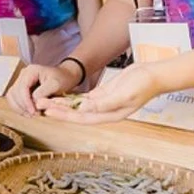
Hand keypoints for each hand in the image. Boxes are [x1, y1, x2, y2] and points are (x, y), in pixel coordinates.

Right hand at [6, 63, 83, 115]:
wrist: (64, 77)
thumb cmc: (62, 79)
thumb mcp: (56, 84)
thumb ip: (44, 92)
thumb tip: (34, 102)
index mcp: (31, 71)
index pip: (22, 87)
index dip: (25, 101)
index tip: (33, 111)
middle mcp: (23, 75)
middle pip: (14, 92)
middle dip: (23, 106)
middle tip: (34, 115)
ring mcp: (20, 81)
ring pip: (11, 96)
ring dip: (19, 107)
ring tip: (30, 115)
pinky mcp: (21, 89)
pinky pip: (14, 99)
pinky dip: (19, 107)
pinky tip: (27, 113)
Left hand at [37, 64, 159, 123]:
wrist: (154, 75)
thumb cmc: (143, 85)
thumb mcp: (124, 94)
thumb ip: (104, 103)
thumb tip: (85, 109)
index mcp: (109, 115)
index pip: (81, 118)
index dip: (64, 116)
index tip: (48, 111)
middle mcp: (104, 112)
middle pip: (75, 113)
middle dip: (57, 109)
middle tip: (39, 104)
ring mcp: (103, 104)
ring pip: (78, 106)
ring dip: (62, 103)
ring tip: (45, 100)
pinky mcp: (103, 95)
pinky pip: (84, 99)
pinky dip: (72, 98)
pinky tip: (60, 97)